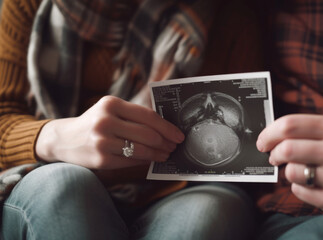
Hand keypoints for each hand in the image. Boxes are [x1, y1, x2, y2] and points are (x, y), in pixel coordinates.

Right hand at [36, 96, 183, 169]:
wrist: (64, 139)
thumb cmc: (95, 122)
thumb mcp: (110, 110)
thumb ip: (135, 115)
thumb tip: (167, 127)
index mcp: (111, 103)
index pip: (148, 116)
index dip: (168, 127)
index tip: (179, 134)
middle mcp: (105, 121)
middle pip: (148, 134)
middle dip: (166, 142)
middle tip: (174, 146)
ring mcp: (102, 141)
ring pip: (142, 149)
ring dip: (159, 154)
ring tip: (166, 154)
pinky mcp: (101, 159)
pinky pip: (131, 160)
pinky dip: (145, 161)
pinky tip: (151, 160)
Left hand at [257, 114, 322, 215]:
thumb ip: (309, 128)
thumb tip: (273, 134)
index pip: (289, 125)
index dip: (269, 133)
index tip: (263, 141)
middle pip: (286, 149)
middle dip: (273, 153)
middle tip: (274, 156)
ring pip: (291, 173)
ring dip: (288, 171)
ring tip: (300, 170)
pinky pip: (298, 191)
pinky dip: (298, 187)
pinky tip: (311, 183)